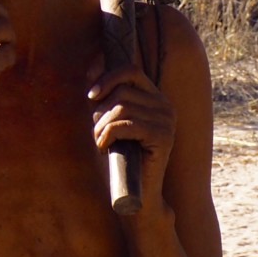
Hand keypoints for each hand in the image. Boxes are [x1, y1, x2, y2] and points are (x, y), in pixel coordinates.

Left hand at [88, 64, 175, 205]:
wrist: (136, 194)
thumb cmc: (119, 156)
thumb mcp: (109, 120)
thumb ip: (105, 95)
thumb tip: (94, 62)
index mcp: (155, 98)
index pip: (131, 70)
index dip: (107, 78)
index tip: (91, 96)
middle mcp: (165, 106)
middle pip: (122, 92)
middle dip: (100, 112)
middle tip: (98, 134)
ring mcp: (166, 121)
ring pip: (120, 108)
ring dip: (101, 127)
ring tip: (101, 143)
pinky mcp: (162, 137)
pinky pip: (124, 125)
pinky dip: (106, 135)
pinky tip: (104, 148)